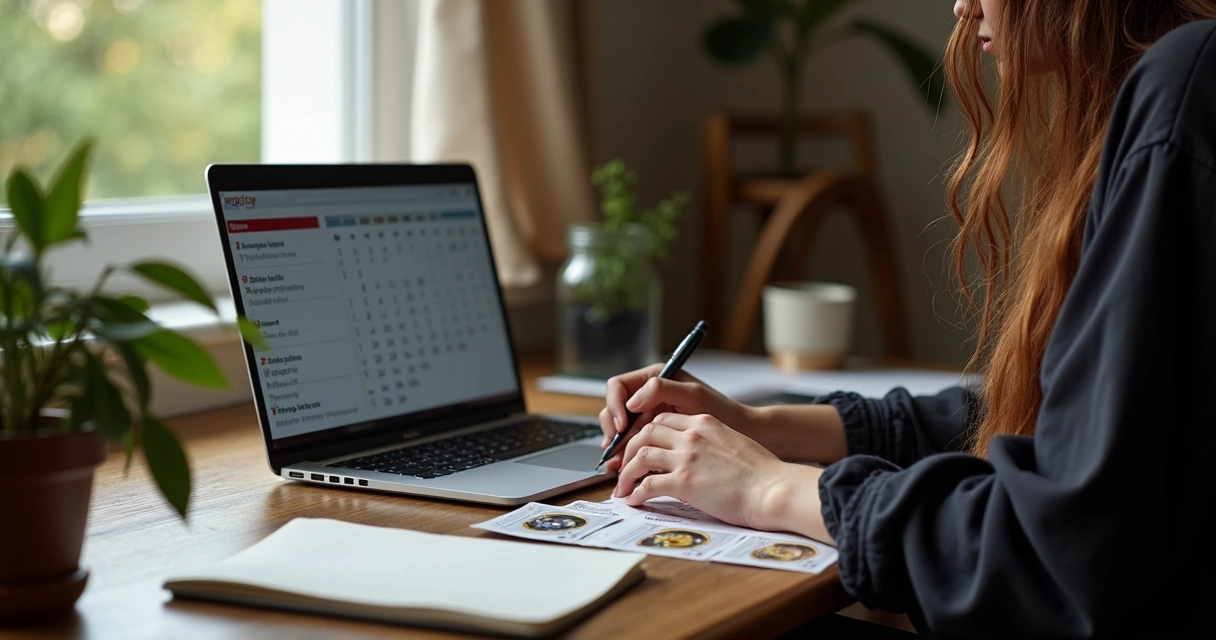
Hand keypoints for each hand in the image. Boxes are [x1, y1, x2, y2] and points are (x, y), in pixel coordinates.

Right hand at [597, 364, 755, 471]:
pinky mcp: (657, 435)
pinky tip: (627, 469)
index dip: (615, 406)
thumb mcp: (694, 396)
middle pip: (614, 409)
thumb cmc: (724, 412)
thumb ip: (661, 390)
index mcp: (654, 378)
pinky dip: (628, 455)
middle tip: (615, 451)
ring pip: (621, 429)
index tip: (622, 426)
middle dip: (612, 430)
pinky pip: (634, 443)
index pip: (618, 387)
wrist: (745, 434)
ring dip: (617, 445)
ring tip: (616, 465)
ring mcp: (651, 415)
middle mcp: (648, 395)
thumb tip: (632, 402)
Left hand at [612, 412, 833, 542]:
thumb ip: (710, 443)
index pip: (662, 419)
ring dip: (627, 472)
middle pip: (645, 433)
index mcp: (704, 423)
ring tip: (623, 487)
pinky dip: (636, 492)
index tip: (640, 449)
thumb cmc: (762, 474)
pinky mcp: (684, 481)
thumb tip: (698, 458)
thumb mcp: (733, 444)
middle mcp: (692, 435)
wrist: (773, 489)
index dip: (645, 434)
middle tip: (625, 467)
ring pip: (640, 456)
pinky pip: (647, 484)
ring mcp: (686, 456)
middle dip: (630, 450)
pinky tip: (634, 500)